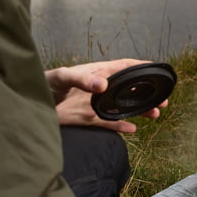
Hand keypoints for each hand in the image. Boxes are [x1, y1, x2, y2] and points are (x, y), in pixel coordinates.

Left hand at [45, 58, 166, 132]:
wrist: (32, 103)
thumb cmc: (47, 82)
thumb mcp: (64, 77)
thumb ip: (83, 79)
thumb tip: (103, 84)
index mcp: (98, 72)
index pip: (125, 67)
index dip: (142, 68)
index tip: (157, 71)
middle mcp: (102, 88)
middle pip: (130, 89)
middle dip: (148, 94)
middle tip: (163, 101)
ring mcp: (97, 104)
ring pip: (124, 107)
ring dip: (140, 110)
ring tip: (155, 114)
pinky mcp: (89, 119)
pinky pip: (110, 124)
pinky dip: (121, 127)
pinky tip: (133, 129)